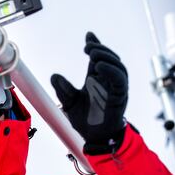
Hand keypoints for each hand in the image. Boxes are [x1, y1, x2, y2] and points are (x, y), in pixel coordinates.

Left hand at [51, 32, 127, 152]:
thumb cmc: (85, 120)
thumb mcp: (69, 102)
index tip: (88, 35)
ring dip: (106, 56)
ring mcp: (115, 88)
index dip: (95, 45)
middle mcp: (107, 82)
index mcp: (95, 80)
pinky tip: (98, 66)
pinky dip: (111, 70)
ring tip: (92, 52)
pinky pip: (120, 80)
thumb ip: (63, 89)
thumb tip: (54, 76)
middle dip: (99, 48)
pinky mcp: (120, 96)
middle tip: (88, 46)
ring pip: (117, 66)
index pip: (98, 58)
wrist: (94, 138)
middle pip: (109, 58)